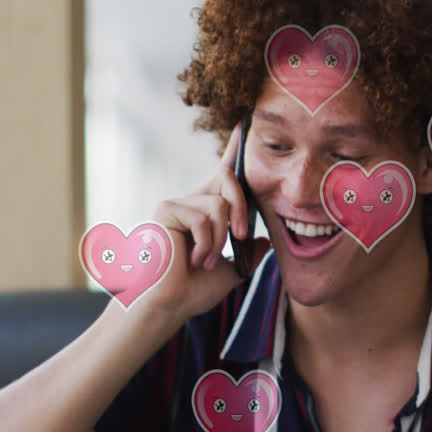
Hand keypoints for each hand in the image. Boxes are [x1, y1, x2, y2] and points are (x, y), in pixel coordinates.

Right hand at [141, 121, 270, 320]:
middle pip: (227, 179)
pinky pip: (202, 216)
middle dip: (241, 207)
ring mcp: (176, 204)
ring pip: (218, 204)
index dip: (233, 151)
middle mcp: (189, 202)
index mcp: (203, 212)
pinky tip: (194, 260)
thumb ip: (248, 254)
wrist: (168, 306)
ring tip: (206, 260)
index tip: (242, 125)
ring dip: (220, 238)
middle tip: (242, 236)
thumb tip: (265, 241)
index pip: (221, 175)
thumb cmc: (192, 292)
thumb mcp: (231, 271)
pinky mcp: (166, 210)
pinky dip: (206, 242)